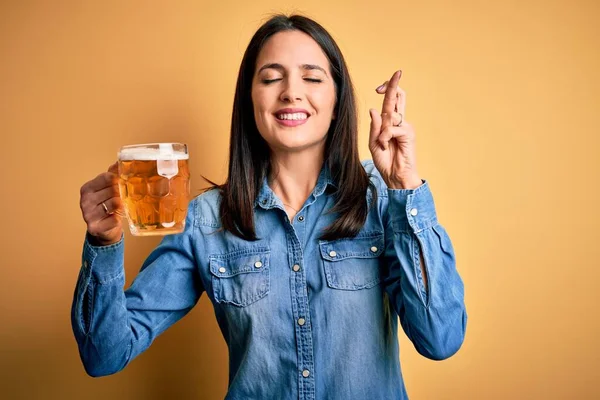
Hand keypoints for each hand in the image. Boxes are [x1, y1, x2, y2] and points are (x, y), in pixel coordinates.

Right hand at [79, 162, 123, 245]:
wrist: (105, 229)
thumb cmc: (107, 205)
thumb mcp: (107, 188)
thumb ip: (112, 174)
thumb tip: (119, 162)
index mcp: (87, 188)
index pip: (107, 177)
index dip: (119, 179)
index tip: (124, 182)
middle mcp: (84, 201)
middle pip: (112, 190)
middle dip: (122, 192)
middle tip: (126, 196)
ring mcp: (88, 215)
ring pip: (114, 203)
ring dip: (122, 204)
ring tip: (122, 206)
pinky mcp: (94, 227)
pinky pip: (114, 220)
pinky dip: (119, 218)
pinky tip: (116, 217)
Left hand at [369, 70, 421, 188]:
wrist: (395, 175)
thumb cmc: (385, 160)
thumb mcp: (373, 142)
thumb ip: (374, 127)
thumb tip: (373, 109)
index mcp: (390, 121)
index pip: (391, 100)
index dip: (387, 89)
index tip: (378, 87)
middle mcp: (399, 121)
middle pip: (398, 97)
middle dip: (395, 84)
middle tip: (398, 72)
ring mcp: (405, 126)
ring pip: (391, 114)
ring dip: (382, 129)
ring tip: (382, 143)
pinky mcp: (409, 133)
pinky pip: (393, 128)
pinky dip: (385, 136)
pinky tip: (386, 145)